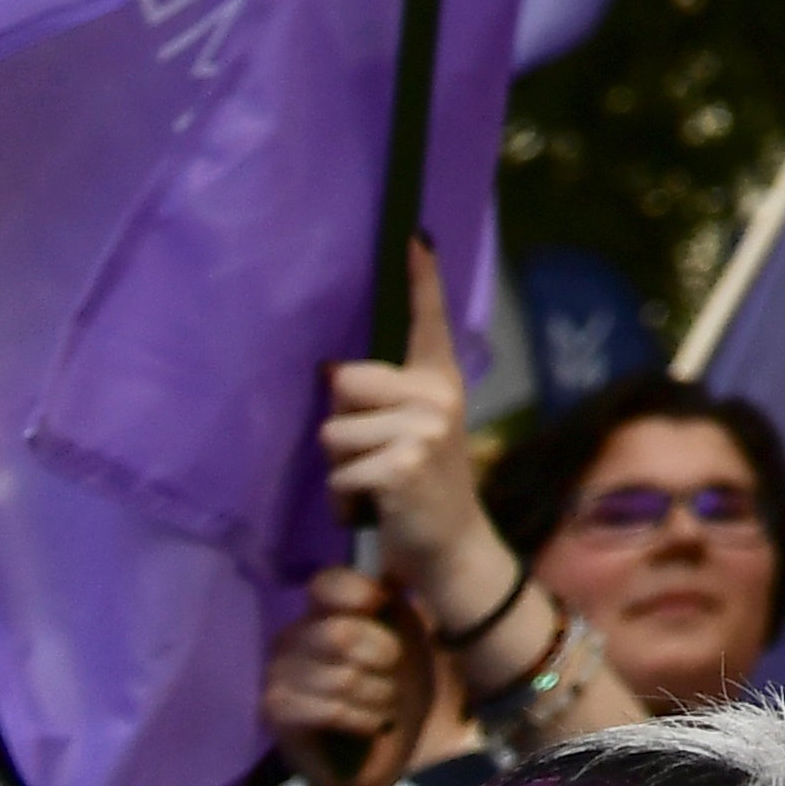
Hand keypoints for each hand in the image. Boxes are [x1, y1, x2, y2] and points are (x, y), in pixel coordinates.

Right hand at [261, 568, 433, 785]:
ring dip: (379, 696)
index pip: (327, 583)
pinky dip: (364, 719)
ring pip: (341, 677)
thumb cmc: (396, 693)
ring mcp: (276, 675)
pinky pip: (330, 709)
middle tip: (394, 677)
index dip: (360, 594)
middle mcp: (292, 637)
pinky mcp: (274, 713)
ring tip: (385, 705)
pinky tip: (371, 725)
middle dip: (384, 658)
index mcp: (323, 613)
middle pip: (340, 633)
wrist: (377, 760)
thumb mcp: (411, 642)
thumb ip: (399, 606)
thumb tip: (394, 572)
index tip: (385, 609)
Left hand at [319, 242, 515, 636]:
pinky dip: (345, 499)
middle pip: (343, 384)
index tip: (415, 235)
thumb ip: (380, 402)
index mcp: (440, 382)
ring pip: (333, 434)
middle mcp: (437, 397)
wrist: (455, 550)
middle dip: (342, 427)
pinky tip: (375, 509)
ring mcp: (424, 430)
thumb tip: (329, 371)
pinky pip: (339, 472)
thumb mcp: (411, 436)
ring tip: (375, 487)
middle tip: (375, 459)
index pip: (428, 321)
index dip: (421, 277)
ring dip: (340, 470)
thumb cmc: (422, 491)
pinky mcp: (403, 464)